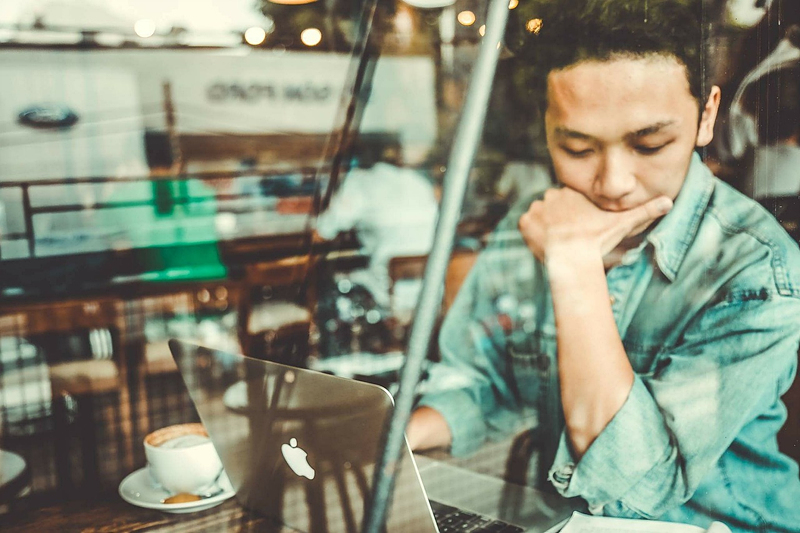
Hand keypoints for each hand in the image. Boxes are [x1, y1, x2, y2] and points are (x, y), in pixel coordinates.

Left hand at [518, 188, 671, 263]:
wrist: (573, 255)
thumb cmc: (598, 239)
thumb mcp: (625, 223)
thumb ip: (646, 211)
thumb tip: (670, 202)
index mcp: (573, 192)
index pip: (570, 200)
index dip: (574, 216)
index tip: (580, 228)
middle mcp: (552, 195)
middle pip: (554, 207)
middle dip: (559, 219)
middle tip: (569, 237)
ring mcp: (536, 208)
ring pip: (539, 215)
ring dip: (544, 226)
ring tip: (557, 241)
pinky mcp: (524, 222)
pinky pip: (525, 225)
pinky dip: (532, 234)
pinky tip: (544, 242)